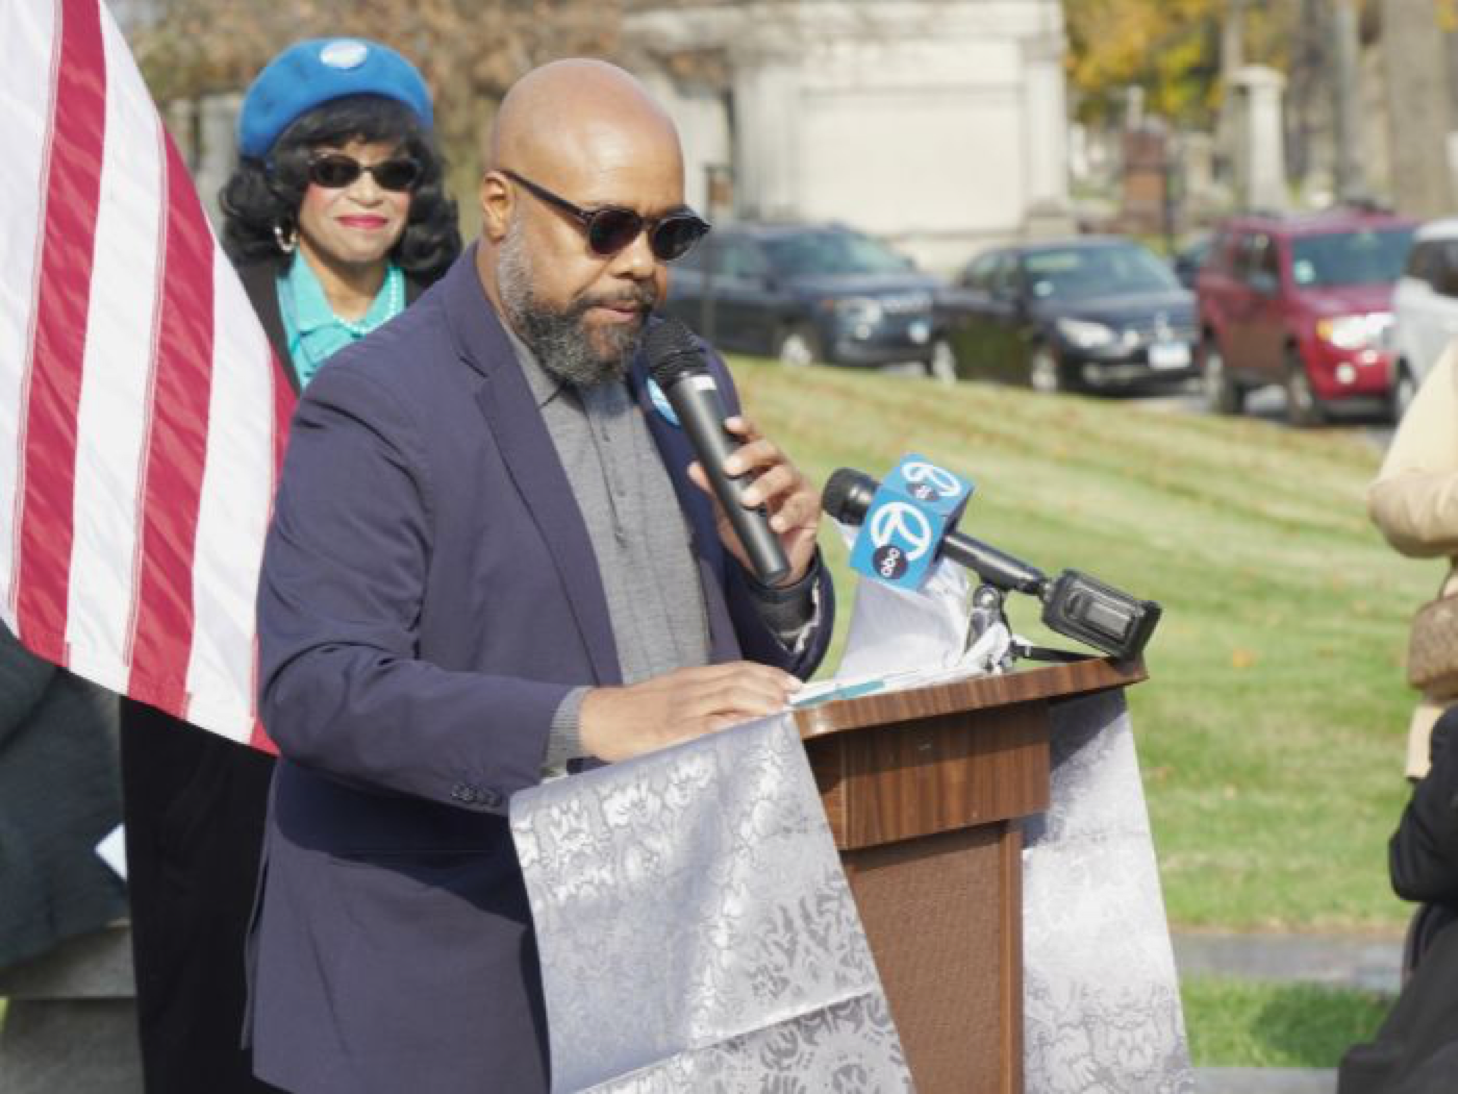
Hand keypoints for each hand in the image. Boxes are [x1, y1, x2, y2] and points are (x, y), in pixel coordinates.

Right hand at [578, 662, 801, 761]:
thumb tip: (740, 709)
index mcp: (692, 678)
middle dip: (771, 688)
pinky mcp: (669, 730)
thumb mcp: (671, 694)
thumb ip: (702, 698)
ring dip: (758, 703)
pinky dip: (727, 725)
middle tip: (793, 700)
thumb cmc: (636, 711)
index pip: (738, 669)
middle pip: (739, 680)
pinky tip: (745, 729)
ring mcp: (681, 708)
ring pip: (727, 697)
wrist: (597, 717)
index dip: (769, 674)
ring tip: (780, 712)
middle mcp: (690, 688)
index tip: (793, 683)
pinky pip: (703, 726)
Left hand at [687, 415, 820, 585]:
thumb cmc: (751, 529)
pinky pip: (798, 508)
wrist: (775, 564)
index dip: (744, 428)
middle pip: (770, 451)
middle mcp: (781, 470)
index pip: (753, 439)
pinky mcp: (810, 508)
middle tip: (729, 468)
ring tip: (747, 500)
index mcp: (761, 465)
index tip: (728, 424)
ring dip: (763, 486)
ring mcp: (798, 487)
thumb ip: (714, 489)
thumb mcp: (727, 510)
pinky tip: (774, 524)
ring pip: (784, 476)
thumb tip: (694, 467)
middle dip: (749, 455)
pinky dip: (784, 516)